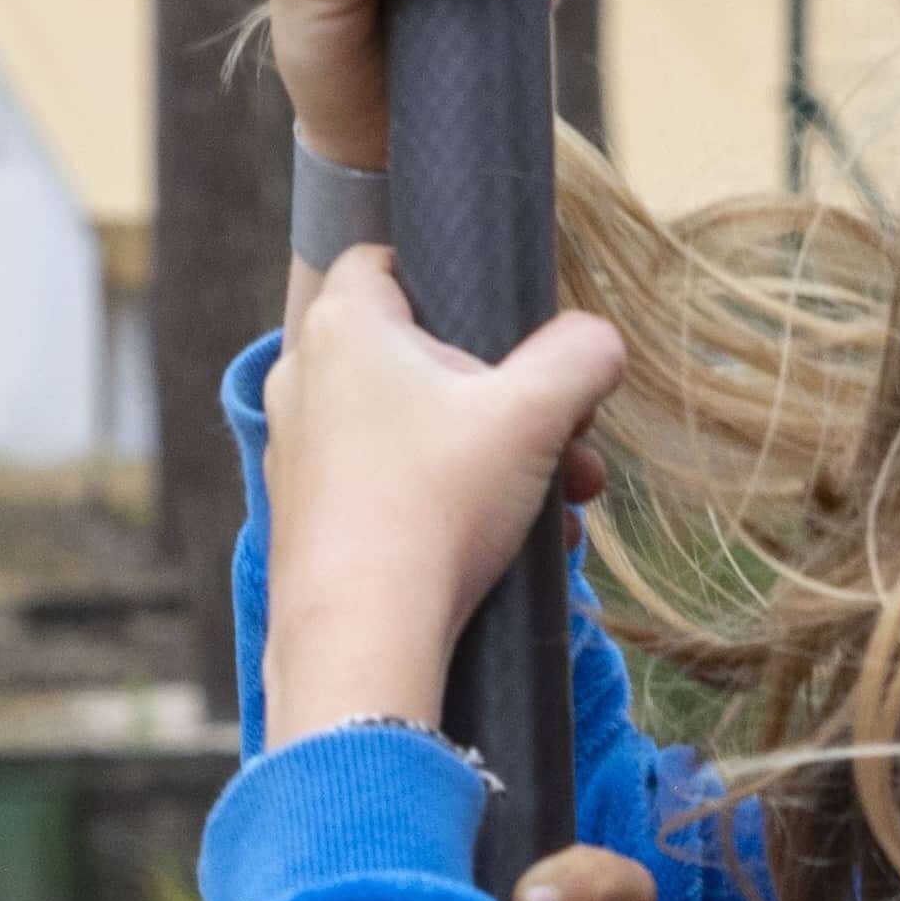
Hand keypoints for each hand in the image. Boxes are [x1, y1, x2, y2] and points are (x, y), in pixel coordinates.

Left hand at [258, 248, 622, 737]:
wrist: (363, 640)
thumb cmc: (436, 504)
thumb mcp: (535, 413)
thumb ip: (581, 356)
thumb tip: (600, 344)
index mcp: (343, 327)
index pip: (385, 260)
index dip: (450, 279)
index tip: (505, 327)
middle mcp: (304, 380)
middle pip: (421, 358)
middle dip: (512, 398)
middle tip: (571, 440)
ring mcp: (299, 454)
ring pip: (417, 431)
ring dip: (499, 460)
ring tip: (565, 506)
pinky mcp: (308, 519)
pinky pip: (393, 488)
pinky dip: (453, 504)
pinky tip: (518, 548)